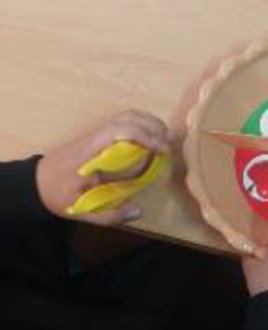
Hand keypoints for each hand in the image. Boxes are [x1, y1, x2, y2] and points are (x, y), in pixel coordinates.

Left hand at [36, 110, 171, 225]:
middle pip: (128, 117)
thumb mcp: (81, 210)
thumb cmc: (57, 194)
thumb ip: (110, 215)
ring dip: (150, 122)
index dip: (145, 136)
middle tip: (170, 144)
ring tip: (165, 139)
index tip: (161, 150)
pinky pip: (125, 120)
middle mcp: (96, 136)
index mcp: (90, 151)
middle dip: (153, 126)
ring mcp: (98, 132)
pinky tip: (152, 138)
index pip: (120, 131)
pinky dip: (144, 124)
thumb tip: (140, 211)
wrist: (35, 183)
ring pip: (128, 114)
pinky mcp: (101, 134)